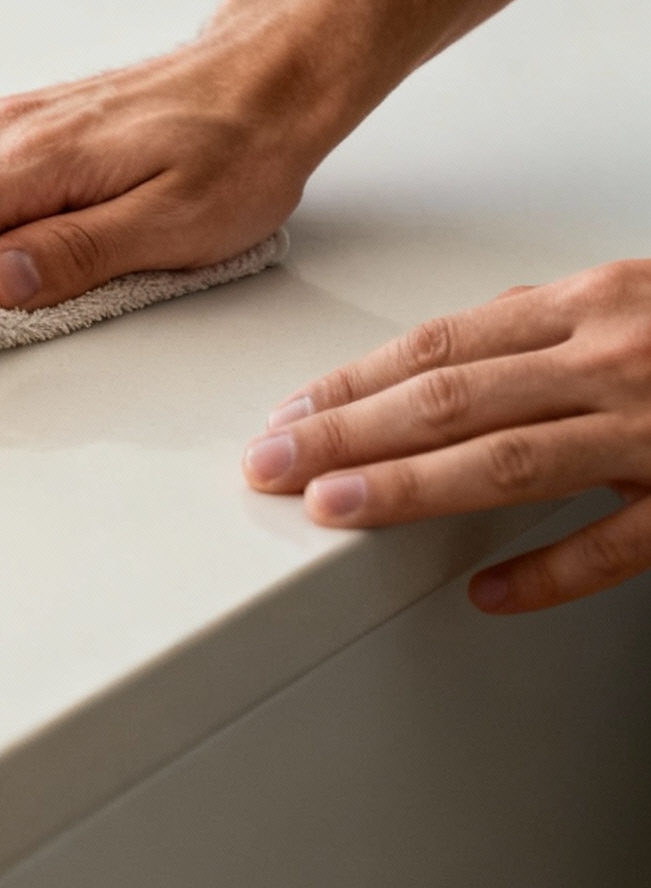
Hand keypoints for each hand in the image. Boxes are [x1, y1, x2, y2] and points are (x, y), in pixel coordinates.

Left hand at [242, 261, 650, 613]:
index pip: (441, 347)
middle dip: (348, 434)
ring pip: (512, 462)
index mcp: (588, 306)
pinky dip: (548, 571)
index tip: (289, 417)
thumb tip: (463, 339)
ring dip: (411, 488)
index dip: (353, 385)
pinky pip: (613, 544)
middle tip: (272, 464)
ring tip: (334, 508)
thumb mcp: (633, 298)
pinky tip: (489, 590)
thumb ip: (547, 322)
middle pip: (453, 400)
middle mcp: (609, 361)